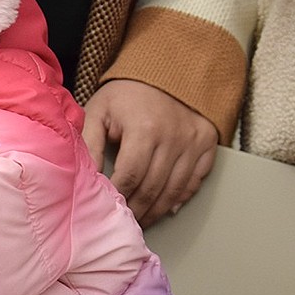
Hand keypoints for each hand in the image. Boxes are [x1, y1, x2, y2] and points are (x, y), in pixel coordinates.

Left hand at [82, 79, 218, 227]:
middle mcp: (174, 137)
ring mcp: (194, 142)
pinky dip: (181, 197)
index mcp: (145, 129)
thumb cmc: (125, 94)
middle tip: (124, 222)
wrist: (164, 71)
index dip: (119, 197)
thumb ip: (89, 145)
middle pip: (154, 188)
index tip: (107, 209)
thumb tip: (87, 179)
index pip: (131, 176)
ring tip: (141, 220)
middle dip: (137, 210)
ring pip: (176, 190)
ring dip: (158, 210)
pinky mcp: (207, 143)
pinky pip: (196, 180)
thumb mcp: (98, 112)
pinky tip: (167, 208)